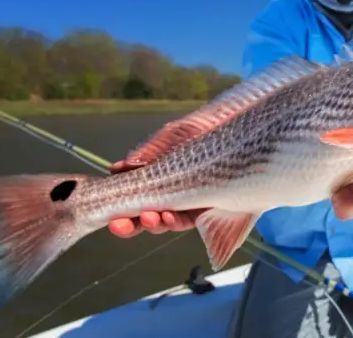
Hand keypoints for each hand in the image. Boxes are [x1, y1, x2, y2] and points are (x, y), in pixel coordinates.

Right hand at [107, 118, 210, 237]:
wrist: (244, 128)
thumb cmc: (207, 127)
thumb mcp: (176, 134)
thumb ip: (153, 151)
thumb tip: (122, 166)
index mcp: (160, 176)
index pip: (136, 195)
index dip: (120, 205)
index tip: (108, 209)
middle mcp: (173, 192)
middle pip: (146, 214)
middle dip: (131, 223)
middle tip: (119, 224)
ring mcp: (191, 202)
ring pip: (165, 221)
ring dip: (153, 223)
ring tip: (148, 217)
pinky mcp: (210, 209)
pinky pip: (188, 220)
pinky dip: (174, 220)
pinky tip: (167, 215)